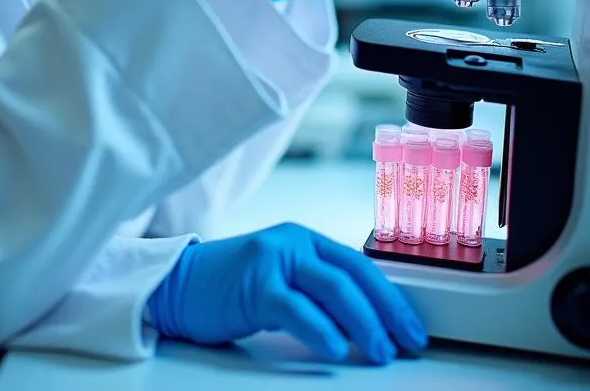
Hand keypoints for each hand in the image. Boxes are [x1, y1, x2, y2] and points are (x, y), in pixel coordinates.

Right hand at [147, 223, 427, 364]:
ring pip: (333, 288)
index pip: (358, 263)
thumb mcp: (281, 279)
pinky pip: (297, 308)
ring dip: (365, 323)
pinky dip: (322, 329)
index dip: (390, 295)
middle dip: (387, 310)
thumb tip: (365, 324)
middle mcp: (291, 241)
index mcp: (302, 239)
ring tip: (380, 350)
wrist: (178, 285)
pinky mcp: (254, 285)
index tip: (410, 325)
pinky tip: (335, 349)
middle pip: (352, 274)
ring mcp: (272, 259)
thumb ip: (316, 292)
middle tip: (408, 341)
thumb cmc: (230, 288)